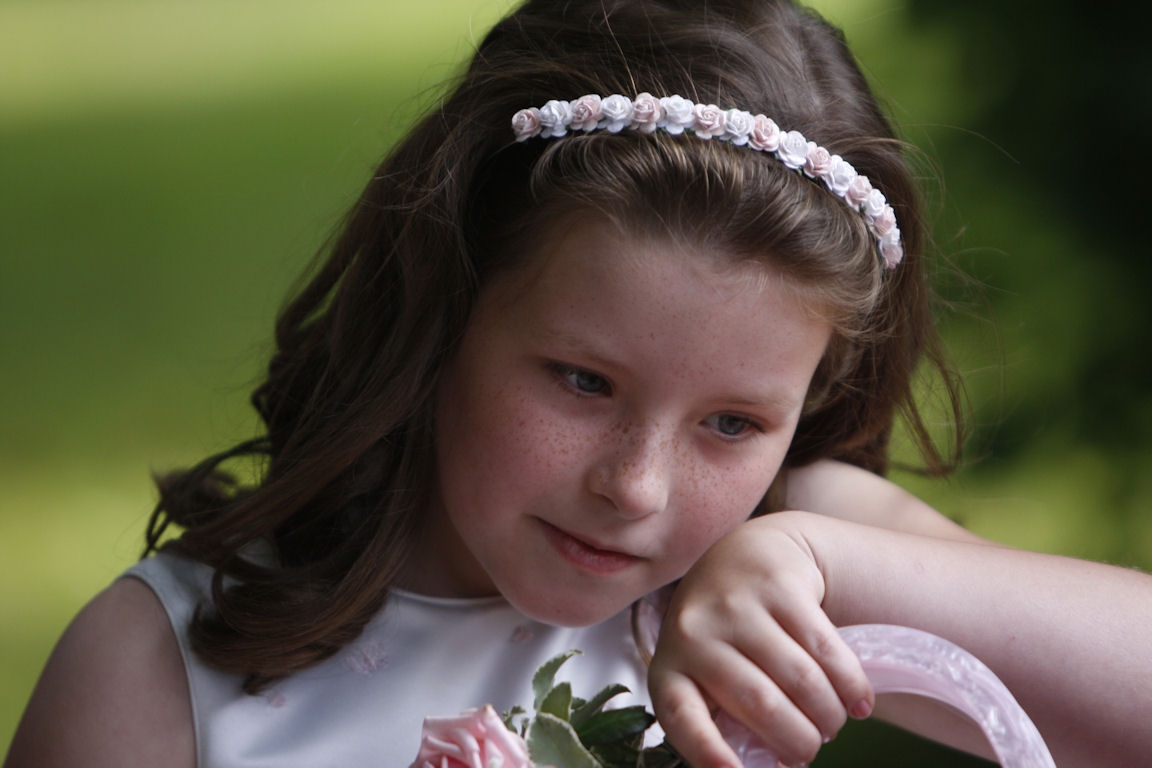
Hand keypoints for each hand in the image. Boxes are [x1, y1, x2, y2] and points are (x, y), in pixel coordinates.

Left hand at [648, 512, 873, 766]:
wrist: (744, 555)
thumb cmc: (724, 633)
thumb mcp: (706, 672)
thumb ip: (725, 714)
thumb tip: (768, 766)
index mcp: (671, 669)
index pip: (682, 717)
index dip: (708, 751)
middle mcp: (694, 633)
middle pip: (761, 704)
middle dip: (799, 741)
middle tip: (809, 750)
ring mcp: (737, 605)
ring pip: (801, 680)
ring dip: (828, 715)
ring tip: (831, 724)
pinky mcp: (778, 585)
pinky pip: (826, 649)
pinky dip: (850, 684)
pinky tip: (859, 703)